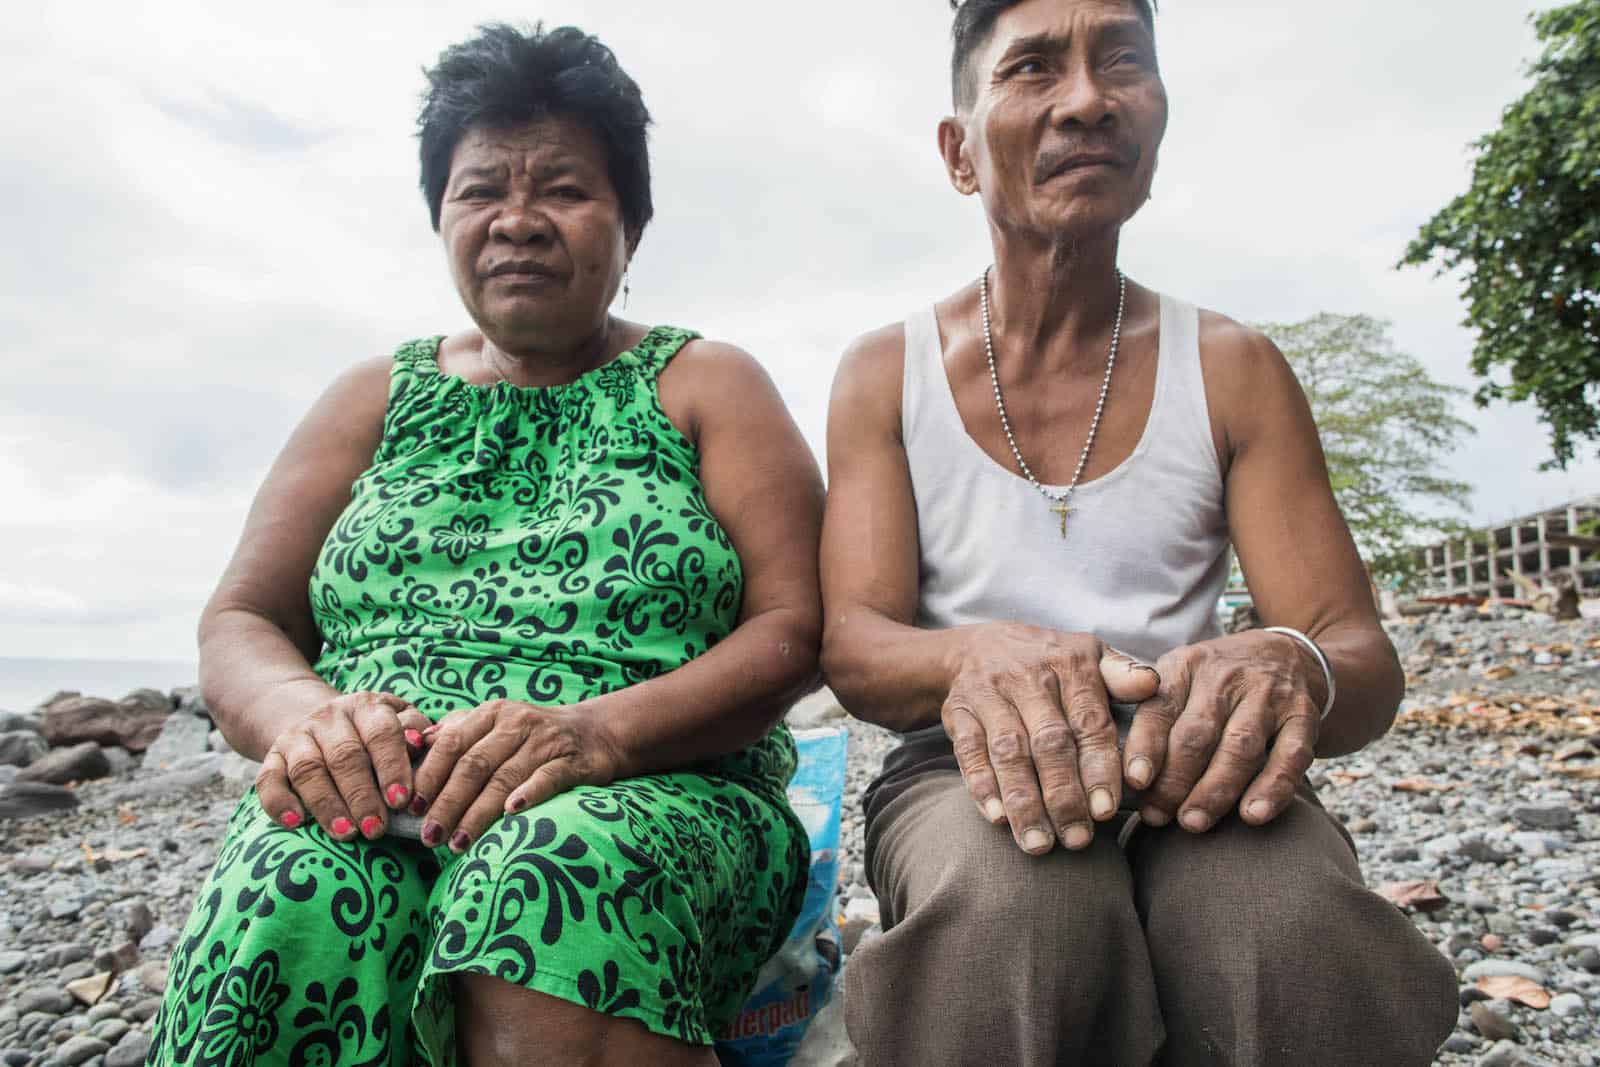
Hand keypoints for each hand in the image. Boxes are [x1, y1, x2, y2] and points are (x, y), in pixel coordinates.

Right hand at [256, 691, 430, 839]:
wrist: (321, 721)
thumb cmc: (375, 733)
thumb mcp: (399, 723)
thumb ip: (414, 732)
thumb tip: (419, 745)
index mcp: (367, 706)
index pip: (381, 732)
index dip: (391, 766)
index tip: (401, 800)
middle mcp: (330, 717)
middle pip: (344, 756)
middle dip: (361, 795)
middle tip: (376, 829)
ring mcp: (298, 736)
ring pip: (308, 769)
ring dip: (326, 804)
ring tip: (346, 833)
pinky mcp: (273, 757)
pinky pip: (268, 779)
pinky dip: (279, 802)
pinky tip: (295, 823)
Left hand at [409, 699, 622, 851]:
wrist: (593, 733)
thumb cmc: (529, 736)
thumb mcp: (492, 725)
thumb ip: (454, 733)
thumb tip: (411, 748)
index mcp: (491, 713)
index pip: (452, 743)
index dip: (429, 776)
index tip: (410, 807)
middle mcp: (516, 723)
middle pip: (474, 765)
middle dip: (448, 802)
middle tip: (430, 835)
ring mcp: (545, 742)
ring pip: (505, 778)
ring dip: (479, 813)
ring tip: (458, 842)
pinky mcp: (571, 762)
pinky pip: (546, 778)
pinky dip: (529, 794)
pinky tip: (512, 814)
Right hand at [942, 625, 1159, 855]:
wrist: (977, 646)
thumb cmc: (1050, 663)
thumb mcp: (1091, 655)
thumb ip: (1124, 675)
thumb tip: (1153, 685)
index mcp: (1071, 665)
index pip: (1089, 722)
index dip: (1098, 768)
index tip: (1106, 811)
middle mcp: (1029, 677)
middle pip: (1048, 742)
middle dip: (1063, 796)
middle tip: (1077, 839)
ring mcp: (990, 694)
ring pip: (1008, 752)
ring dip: (1024, 801)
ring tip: (1039, 843)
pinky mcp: (959, 711)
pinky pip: (969, 751)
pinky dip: (981, 786)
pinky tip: (997, 819)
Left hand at [1125, 631, 1323, 832]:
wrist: (1287, 654)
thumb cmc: (1216, 682)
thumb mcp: (1180, 678)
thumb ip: (1152, 715)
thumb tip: (1119, 776)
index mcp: (1186, 666)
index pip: (1160, 707)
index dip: (1146, 746)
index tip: (1134, 781)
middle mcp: (1226, 676)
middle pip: (1197, 733)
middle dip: (1175, 781)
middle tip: (1158, 816)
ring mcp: (1268, 695)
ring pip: (1239, 747)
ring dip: (1215, 790)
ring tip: (1193, 822)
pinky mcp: (1303, 716)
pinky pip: (1290, 755)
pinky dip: (1272, 787)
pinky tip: (1253, 815)